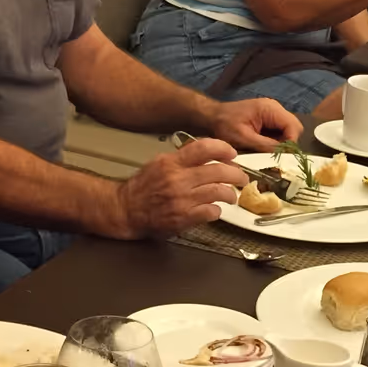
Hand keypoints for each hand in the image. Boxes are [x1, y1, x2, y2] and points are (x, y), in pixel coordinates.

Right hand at [116, 139, 244, 237]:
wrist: (126, 209)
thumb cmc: (142, 187)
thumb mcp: (159, 163)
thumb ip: (181, 157)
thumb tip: (207, 153)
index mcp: (172, 162)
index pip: (204, 148)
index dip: (223, 149)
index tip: (232, 154)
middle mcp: (178, 179)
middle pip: (218, 171)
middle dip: (236, 174)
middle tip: (241, 178)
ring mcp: (182, 199)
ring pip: (218, 192)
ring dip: (230, 194)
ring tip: (231, 195)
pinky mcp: (183, 218)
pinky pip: (211, 212)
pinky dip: (217, 210)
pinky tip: (214, 209)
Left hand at [209, 97, 301, 151]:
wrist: (211, 116)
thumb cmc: (224, 125)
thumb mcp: (244, 138)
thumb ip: (266, 145)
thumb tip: (284, 154)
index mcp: (270, 109)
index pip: (293, 126)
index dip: (291, 143)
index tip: (283, 156)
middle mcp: (275, 108)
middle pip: (294, 127)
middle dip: (288, 143)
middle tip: (276, 155)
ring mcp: (272, 112)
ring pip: (288, 130)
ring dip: (282, 142)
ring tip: (268, 151)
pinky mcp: (268, 118)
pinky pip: (280, 130)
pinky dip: (276, 140)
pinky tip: (264, 146)